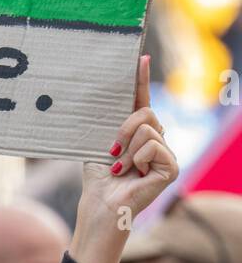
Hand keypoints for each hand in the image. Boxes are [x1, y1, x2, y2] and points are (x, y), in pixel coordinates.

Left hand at [70, 55, 178, 262]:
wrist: (101, 205)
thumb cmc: (98, 179)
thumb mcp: (98, 142)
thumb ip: (105, 122)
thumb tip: (90, 96)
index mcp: (137, 133)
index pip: (141, 100)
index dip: (140, 79)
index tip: (140, 57)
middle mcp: (155, 140)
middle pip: (146, 111)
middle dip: (124, 128)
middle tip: (112, 150)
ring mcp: (166, 153)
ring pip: (149, 127)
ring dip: (127, 149)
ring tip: (122, 169)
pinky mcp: (172, 167)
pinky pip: (154, 144)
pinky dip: (138, 158)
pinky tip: (134, 174)